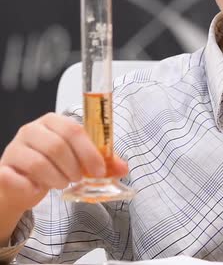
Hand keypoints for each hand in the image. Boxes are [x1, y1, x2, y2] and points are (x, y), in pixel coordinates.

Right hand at [0, 113, 128, 213]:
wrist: (22, 187)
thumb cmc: (53, 168)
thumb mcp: (80, 163)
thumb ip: (102, 163)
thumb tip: (123, 167)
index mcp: (53, 122)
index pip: (74, 130)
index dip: (90, 152)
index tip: (100, 170)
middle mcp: (31, 130)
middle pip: (57, 146)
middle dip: (74, 167)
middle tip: (79, 179)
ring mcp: (14, 148)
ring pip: (40, 163)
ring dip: (57, 178)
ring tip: (63, 183)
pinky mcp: (3, 168)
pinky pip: (19, 178)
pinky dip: (35, 187)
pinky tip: (39, 188)